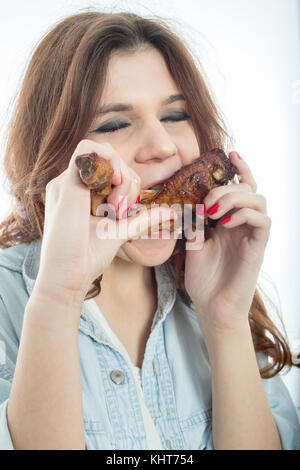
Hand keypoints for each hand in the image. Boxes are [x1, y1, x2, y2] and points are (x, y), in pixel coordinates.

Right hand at [34, 139, 175, 308]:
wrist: (68, 276)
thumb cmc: (89, 256)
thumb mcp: (120, 231)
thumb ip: (141, 218)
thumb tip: (169, 212)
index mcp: (81, 192)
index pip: (111, 169)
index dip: (128, 182)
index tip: (126, 210)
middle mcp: (72, 182)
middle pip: (109, 159)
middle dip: (127, 178)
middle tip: (122, 208)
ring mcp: (67, 181)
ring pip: (101, 150)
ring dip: (120, 171)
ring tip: (117, 204)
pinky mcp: (66, 183)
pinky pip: (88, 149)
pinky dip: (109, 162)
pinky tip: (114, 188)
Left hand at [184, 151, 270, 335]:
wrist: (212, 307)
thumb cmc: (204, 279)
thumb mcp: (192, 244)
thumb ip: (195, 222)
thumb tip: (187, 201)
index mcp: (229, 220)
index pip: (241, 187)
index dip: (239, 168)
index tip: (229, 153)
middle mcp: (243, 224)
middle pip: (249, 189)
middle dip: (227, 188)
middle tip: (207, 203)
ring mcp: (252, 235)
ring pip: (259, 201)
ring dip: (235, 198)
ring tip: (214, 212)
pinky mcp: (258, 247)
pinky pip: (262, 221)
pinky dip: (244, 214)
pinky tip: (225, 223)